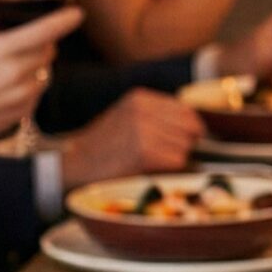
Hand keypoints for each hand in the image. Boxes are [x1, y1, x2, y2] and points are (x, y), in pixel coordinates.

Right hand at [0, 7, 81, 156]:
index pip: (44, 32)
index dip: (64, 21)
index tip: (77, 14)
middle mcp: (15, 73)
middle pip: (48, 50)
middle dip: (40, 44)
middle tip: (18, 46)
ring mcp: (22, 94)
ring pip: (46, 70)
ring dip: (35, 66)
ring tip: (8, 70)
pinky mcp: (25, 111)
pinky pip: (38, 90)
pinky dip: (30, 85)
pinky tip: (7, 88)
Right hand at [57, 90, 204, 187]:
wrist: (73, 168)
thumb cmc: (103, 148)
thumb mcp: (127, 119)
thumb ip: (157, 117)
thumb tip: (198, 129)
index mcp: (140, 98)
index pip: (187, 112)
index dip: (192, 130)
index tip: (188, 143)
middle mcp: (143, 110)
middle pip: (191, 130)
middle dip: (186, 146)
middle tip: (168, 159)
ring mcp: (143, 130)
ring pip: (186, 148)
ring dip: (178, 161)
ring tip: (155, 166)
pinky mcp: (144, 152)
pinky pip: (178, 162)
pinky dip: (172, 171)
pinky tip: (153, 172)